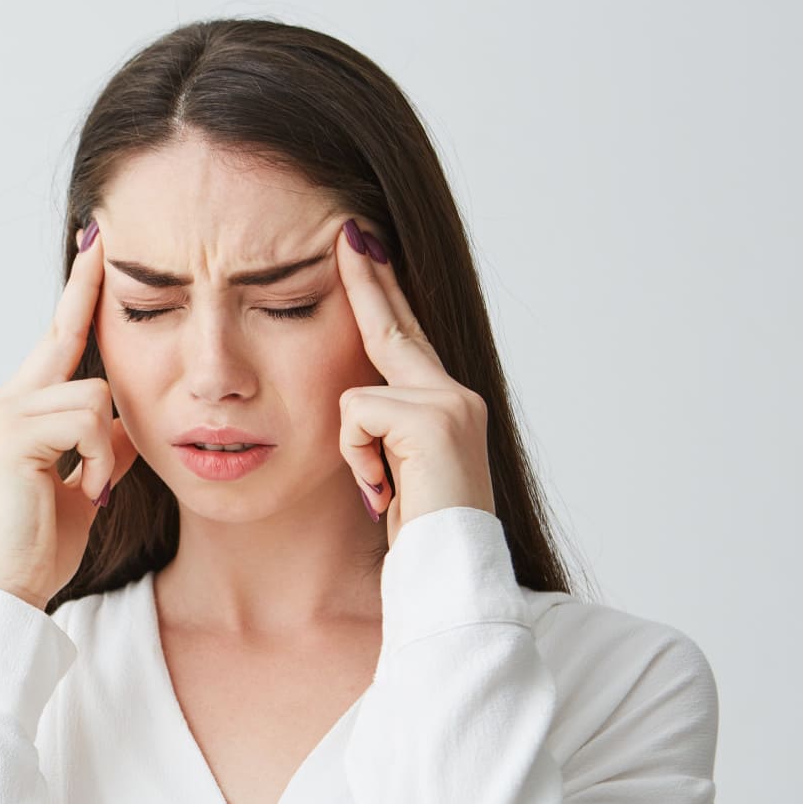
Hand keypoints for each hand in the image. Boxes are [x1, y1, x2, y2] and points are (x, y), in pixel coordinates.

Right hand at [0, 215, 142, 609]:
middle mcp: (6, 401)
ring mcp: (5, 413)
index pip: (58, 341)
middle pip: (66, 338)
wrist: (9, 585)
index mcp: (21, 410)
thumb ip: (107, 442)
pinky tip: (86, 490)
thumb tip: (133, 416)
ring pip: (94, 391)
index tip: (96, 248)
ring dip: (109, 445)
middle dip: (87, 289)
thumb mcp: (89, 483)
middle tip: (104, 234)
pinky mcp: (12, 434)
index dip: (80, 297)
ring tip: (93, 487)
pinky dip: (101, 459)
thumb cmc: (43, 543)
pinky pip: (88, 420)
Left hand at [334, 217, 496, 548]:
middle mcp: (455, 394)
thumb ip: (381, 433)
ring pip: (355, 395)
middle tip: (348, 230)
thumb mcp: (391, 474)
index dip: (380, 292)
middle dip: (367, 279)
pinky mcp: (436, 418)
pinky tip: (384, 490)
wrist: (450, 573)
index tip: (361, 247)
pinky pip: (355, 418)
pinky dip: (357, 460)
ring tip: (384, 490)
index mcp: (443, 406)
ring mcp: (450, 402)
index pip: (401, 338)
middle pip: (392, 327)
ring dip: (353, 453)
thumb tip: (357, 407)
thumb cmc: (418, 537)